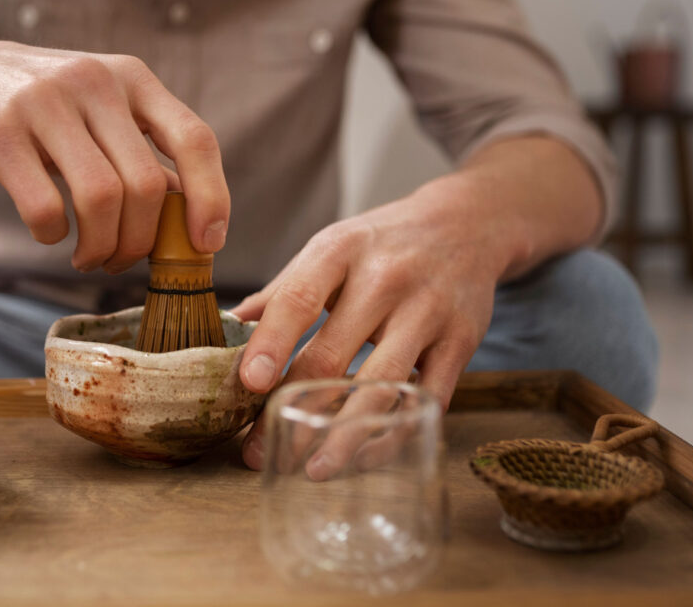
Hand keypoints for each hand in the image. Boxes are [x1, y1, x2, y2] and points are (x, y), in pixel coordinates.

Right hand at [0, 41, 229, 272]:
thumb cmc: (41, 106)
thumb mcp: (99, 109)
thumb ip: (143, 153)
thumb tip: (189, 217)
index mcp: (132, 78)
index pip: (195, 139)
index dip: (211, 198)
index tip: (206, 244)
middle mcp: (94, 83)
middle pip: (146, 185)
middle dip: (140, 241)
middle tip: (119, 260)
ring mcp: (44, 104)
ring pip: (101, 199)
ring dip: (100, 247)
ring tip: (87, 257)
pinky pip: (45, 207)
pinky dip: (53, 235)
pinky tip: (49, 233)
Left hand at [231, 178, 515, 473]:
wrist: (466, 223)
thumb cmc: (382, 243)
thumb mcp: (330, 249)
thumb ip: (282, 292)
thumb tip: (226, 327)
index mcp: (341, 250)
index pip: (300, 299)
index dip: (272, 342)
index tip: (248, 382)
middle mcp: (386, 279)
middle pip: (333, 354)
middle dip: (294, 408)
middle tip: (260, 450)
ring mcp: (428, 311)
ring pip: (380, 386)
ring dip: (344, 436)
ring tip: (313, 470)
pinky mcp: (462, 341)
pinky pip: (425, 398)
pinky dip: (393, 433)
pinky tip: (364, 456)